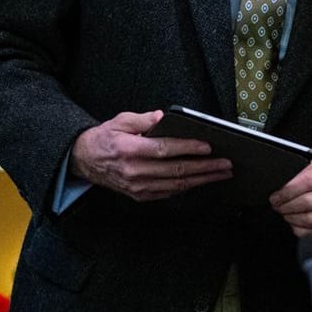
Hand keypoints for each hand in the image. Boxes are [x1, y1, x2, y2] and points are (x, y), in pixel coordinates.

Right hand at [69, 111, 231, 201]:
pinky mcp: (140, 195)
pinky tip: (201, 181)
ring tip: (220, 174)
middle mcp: (134, 171)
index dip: (187, 149)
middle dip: (204, 168)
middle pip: (176, 171)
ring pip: (176, 185)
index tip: (207, 147)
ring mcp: (137, 186)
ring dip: (201, 180)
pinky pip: (168, 193)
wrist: (85, 161)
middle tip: (225, 164)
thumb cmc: (104, 139)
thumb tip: (162, 116)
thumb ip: (143, 119)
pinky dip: (186, 187)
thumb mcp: (120, 120)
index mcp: (129, 150)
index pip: (164, 150)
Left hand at [269, 159, 311, 236]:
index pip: (307, 182)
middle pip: (307, 203)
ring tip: (285, 214)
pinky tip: (296, 224)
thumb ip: (301, 173)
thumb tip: (280, 187)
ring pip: (310, 219)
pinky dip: (301, 230)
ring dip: (292, 218)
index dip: (287, 192)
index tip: (275, 197)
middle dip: (286, 207)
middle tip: (277, 206)